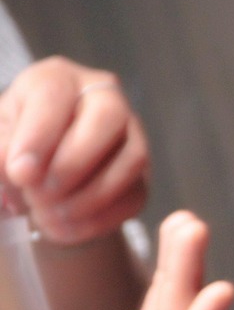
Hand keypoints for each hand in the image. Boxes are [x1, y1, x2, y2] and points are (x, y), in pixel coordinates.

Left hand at [0, 56, 148, 244]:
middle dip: (73, 163)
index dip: (38, 137)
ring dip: (89, 196)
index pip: (55, 95)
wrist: (38, 177)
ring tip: (49, 218)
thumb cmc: (12, 149)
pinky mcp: (143, 175)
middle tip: (40, 195)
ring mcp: (131, 136)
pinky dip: (99, 219)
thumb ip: (0, 152)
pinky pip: (134, 196)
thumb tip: (20, 173)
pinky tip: (66, 230)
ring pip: (131, 159)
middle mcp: (104, 99)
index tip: (20, 174)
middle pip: (108, 117)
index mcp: (57, 80)